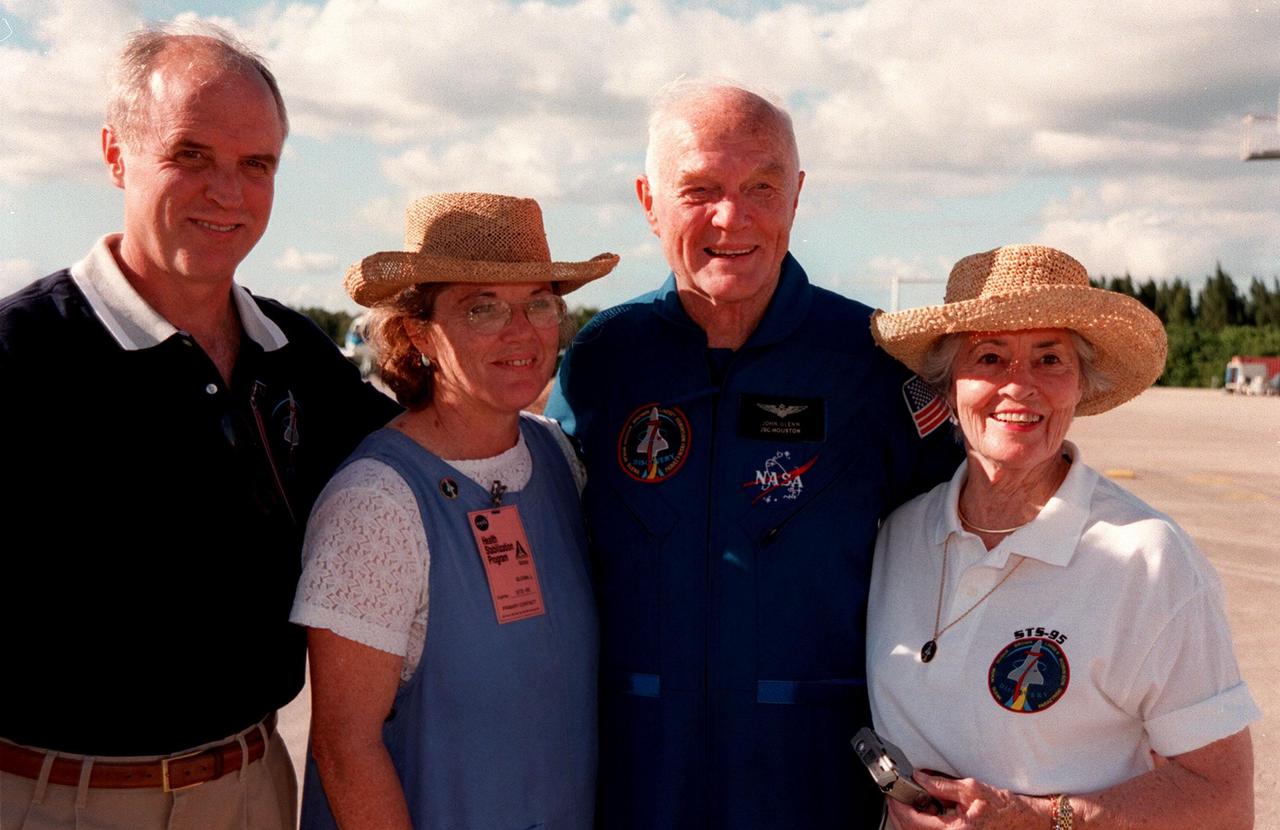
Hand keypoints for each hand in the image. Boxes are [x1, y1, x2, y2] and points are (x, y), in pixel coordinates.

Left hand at [885, 772, 1046, 829]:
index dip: (899, 807)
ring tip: (916, 799)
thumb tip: (919, 778)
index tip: (892, 794)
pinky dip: (924, 820)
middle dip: (900, 812)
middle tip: (896, 795)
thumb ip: (941, 785)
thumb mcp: (971, 788)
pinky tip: (929, 808)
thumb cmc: (1002, 807)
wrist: (1021, 820)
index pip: (915, 822)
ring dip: (912, 816)